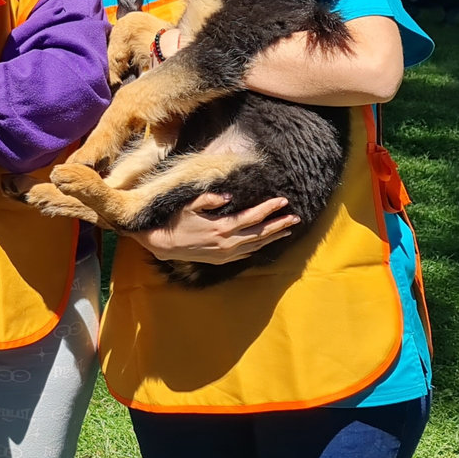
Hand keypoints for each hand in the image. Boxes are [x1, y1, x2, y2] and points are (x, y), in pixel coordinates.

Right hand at [125, 194, 295, 263]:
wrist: (163, 244)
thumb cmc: (175, 221)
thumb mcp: (189, 205)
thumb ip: (209, 199)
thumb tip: (228, 197)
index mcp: (221, 226)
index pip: (252, 217)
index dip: (269, 208)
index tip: (282, 201)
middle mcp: (227, 242)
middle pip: (260, 233)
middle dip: (279, 224)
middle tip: (295, 218)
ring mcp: (225, 253)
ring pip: (255, 245)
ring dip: (273, 237)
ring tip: (287, 230)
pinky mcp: (221, 260)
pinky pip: (245, 254)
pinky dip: (258, 247)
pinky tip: (264, 243)